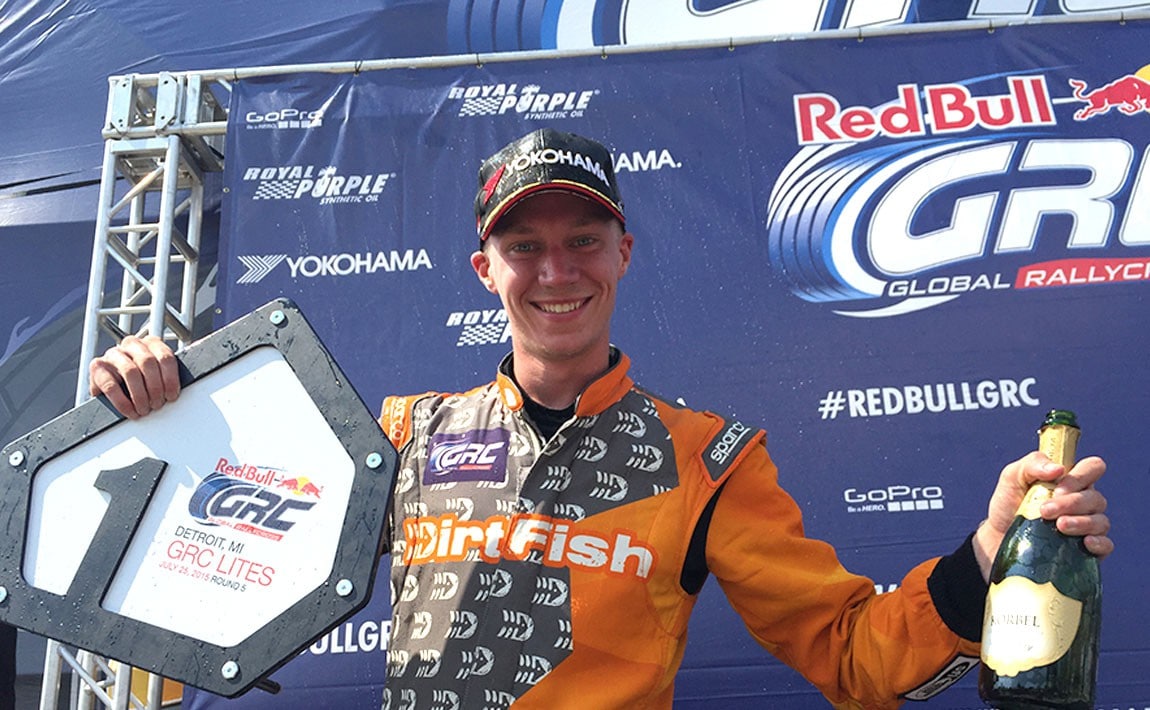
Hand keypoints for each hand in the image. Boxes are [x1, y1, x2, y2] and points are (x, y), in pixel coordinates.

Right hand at [88, 335, 180, 418]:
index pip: (165, 357)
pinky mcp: (97, 366)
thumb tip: (176, 393)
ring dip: (140, 395)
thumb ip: (167, 378)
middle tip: (157, 404)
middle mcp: (132, 344)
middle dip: (155, 387)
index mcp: (151, 343)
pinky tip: (130, 411)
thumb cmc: (140, 382)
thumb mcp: (156, 376)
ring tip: (144, 409)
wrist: (109, 387)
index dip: (170, 379)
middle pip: (148, 362)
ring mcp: (113, 353)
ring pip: (130, 372)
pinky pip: (111, 385)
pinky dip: (123, 402)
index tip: (171, 396)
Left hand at [973, 452, 1111, 579]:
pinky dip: (1099, 543)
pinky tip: (1085, 542)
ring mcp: (1087, 527)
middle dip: (1071, 503)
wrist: (998, 539)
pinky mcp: (1087, 551)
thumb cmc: (1008, 505)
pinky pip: (1106, 546)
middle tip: (1045, 510)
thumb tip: (1058, 469)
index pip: (1094, 468)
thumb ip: (1033, 464)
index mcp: (1071, 482)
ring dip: (1081, 522)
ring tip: (1059, 526)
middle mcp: (1084, 503)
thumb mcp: (1012, 477)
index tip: (1057, 487)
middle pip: (1096, 498)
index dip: (1081, 475)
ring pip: (1101, 521)